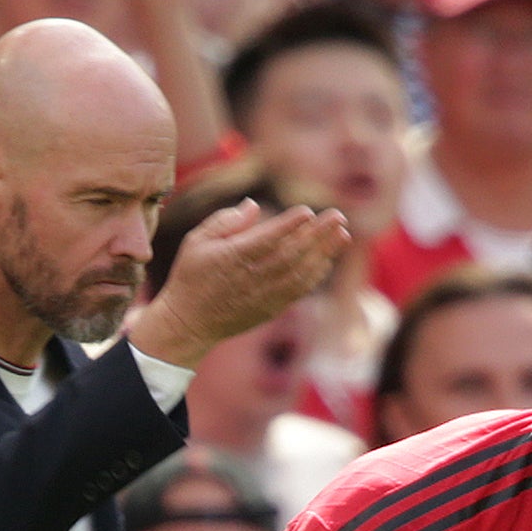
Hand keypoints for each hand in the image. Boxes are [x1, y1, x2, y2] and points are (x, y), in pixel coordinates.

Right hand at [133, 201, 350, 369]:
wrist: (190, 324)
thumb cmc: (191, 277)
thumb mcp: (196, 241)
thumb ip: (225, 221)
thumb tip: (254, 206)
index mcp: (233, 258)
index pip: (267, 240)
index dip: (289, 226)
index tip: (307, 211)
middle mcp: (252, 278)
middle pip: (292, 255)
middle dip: (317, 235)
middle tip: (338, 216)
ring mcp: (264, 296)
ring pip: (300, 274)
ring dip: (324, 253)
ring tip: (342, 234)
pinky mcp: (272, 309)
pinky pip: (299, 291)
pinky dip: (315, 274)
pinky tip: (327, 258)